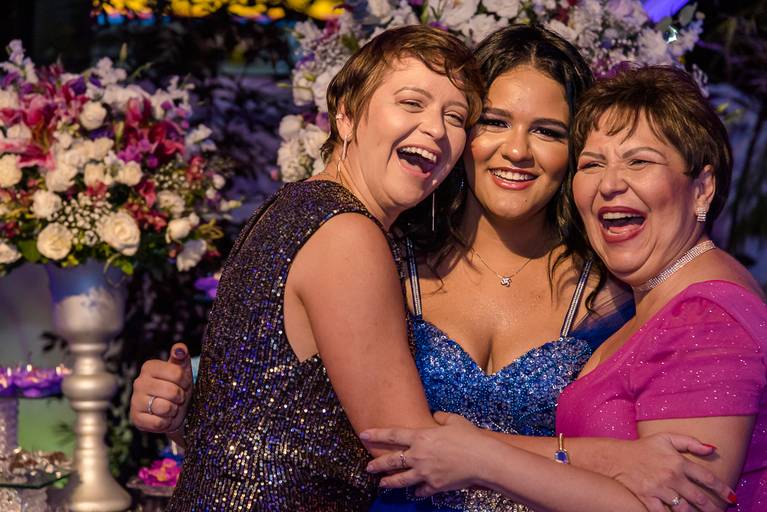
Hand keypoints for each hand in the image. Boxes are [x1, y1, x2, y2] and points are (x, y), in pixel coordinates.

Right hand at [130, 343, 193, 434]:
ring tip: (171, 407)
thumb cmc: (178, 387)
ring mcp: (135, 400)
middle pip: (172, 391)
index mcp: (149, 367)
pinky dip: (166, 422)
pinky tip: (164, 417)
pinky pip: (158, 423)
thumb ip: (181, 357)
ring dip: (173, 410)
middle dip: (180, 397)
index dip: (185, 382)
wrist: (173, 411)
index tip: (183, 384)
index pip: (177, 373)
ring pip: (164, 407)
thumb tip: (180, 348)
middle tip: (178, 397)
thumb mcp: (182, 371)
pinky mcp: (136, 418)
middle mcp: (139, 382)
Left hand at [361, 412, 495, 496]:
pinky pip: (420, 490)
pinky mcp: (434, 486)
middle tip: (368, 467)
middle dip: (377, 464)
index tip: (363, 435)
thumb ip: (441, 417)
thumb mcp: (454, 420)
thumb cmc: (470, 437)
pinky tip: (415, 492)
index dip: (376, 434)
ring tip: (381, 485)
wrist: (482, 459)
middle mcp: (418, 455)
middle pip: (392, 460)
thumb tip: (434, 416)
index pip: (392, 435)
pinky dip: (417, 491)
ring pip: (401, 479)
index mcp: (421, 437)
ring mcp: (425, 473)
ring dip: (389, 482)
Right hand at [608, 433, 735, 511]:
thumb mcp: (666, 438)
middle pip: (699, 498)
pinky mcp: (647, 498)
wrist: (616, 457)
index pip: (707, 478)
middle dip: (712, 508)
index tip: (731, 497)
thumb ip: (690, 442)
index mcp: (678, 462)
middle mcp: (671, 476)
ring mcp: (659, 489)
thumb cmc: (643, 447)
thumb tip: (712, 449)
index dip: (722, 489)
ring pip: (684, 509)